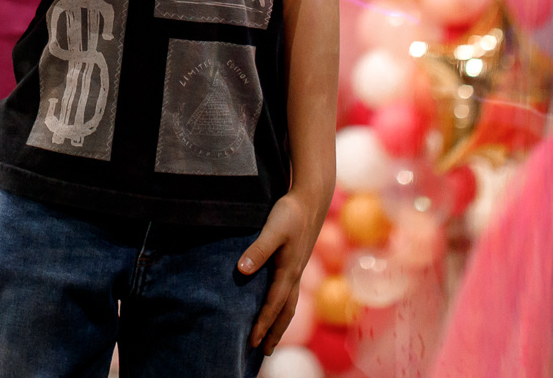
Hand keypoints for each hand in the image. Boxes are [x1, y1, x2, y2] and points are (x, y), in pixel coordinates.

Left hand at [239, 186, 326, 353]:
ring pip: (289, 304)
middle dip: (274, 333)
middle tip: (263, 352)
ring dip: (280, 322)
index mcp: (288, 272)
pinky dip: (282, 306)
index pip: (273, 306)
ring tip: (271, 337)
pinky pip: (289, 293)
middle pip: (285, 312)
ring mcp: (296, 270)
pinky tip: (275, 305)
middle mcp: (294, 275)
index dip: (262, 324)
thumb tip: (241, 271)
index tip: (251, 342)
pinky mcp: (295, 262)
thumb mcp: (273, 229)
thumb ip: (258, 250)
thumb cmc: (290, 213)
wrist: (311, 199)